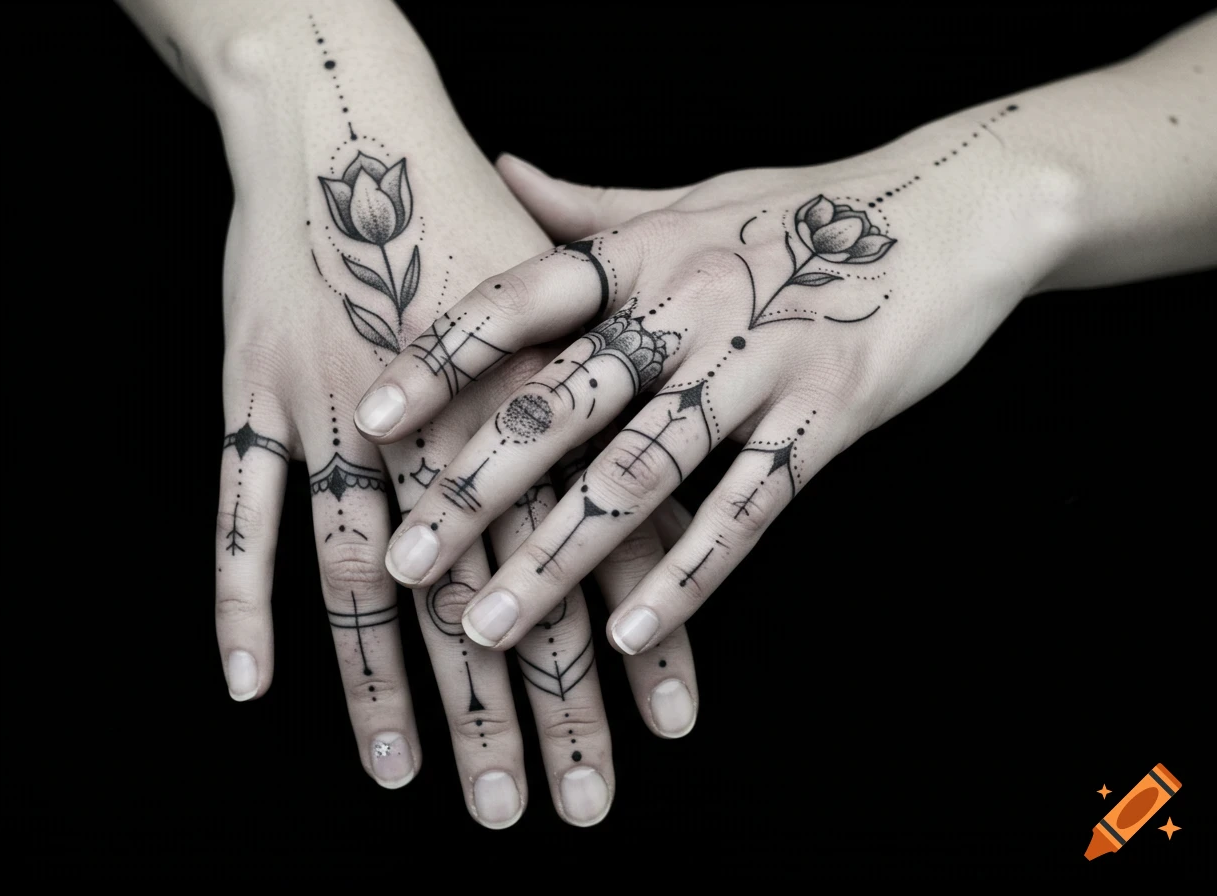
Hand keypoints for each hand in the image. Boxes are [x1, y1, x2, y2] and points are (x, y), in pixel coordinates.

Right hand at [148, 2, 703, 828]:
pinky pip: (241, 510)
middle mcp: (441, 424)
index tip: (659, 743)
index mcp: (527, 403)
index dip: (628, 649)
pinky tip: (249, 686)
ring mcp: (339, 414)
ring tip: (413, 780)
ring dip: (386, 688)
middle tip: (537, 811)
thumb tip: (690, 504)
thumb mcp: (574, 303)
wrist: (352, 128)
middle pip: (489, 591)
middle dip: (521, 707)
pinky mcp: (256, 395)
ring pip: (365, 577)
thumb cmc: (473, 217)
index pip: (594, 552)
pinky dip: (239, 599)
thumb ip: (625, 408)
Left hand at [355, 103, 1077, 652]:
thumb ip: (590, 203)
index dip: (440, 362)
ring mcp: (759, 364)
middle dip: (476, 490)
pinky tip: (629, 637)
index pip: (520, 303)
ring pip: (641, 474)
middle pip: (561, 407)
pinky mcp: (828, 418)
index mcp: (642, 252)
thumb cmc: (803, 210)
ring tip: (490, 627)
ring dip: (561, 558)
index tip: (369, 422)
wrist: (955, 209)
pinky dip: (688, 576)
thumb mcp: (687, 197)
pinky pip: (746, 508)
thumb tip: (500, 167)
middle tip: (404, 562)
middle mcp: (687, 306)